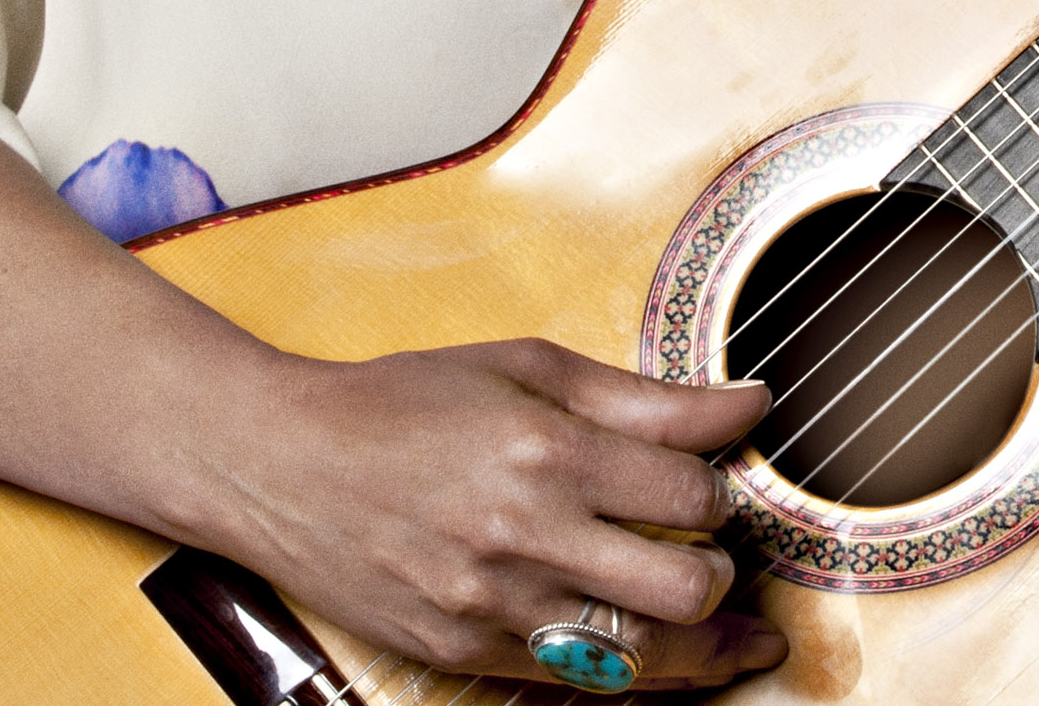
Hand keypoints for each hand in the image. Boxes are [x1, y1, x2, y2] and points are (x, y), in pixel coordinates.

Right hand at [207, 335, 786, 688]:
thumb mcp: (529, 366)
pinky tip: (658, 647)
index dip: (723, 487)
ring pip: (643, 658)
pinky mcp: (468, 656)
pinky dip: (633, 670)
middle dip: (722, 568)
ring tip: (727, 620)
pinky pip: (580, 687)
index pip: (689, 493)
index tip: (718, 476)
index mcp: (546, 449)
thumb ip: (648, 394)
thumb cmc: (408, 400)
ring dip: (701, 639)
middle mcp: (525, 536)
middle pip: (685, 588)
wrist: (287, 464)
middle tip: (717, 545)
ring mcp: (495, 608)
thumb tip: (751, 402)